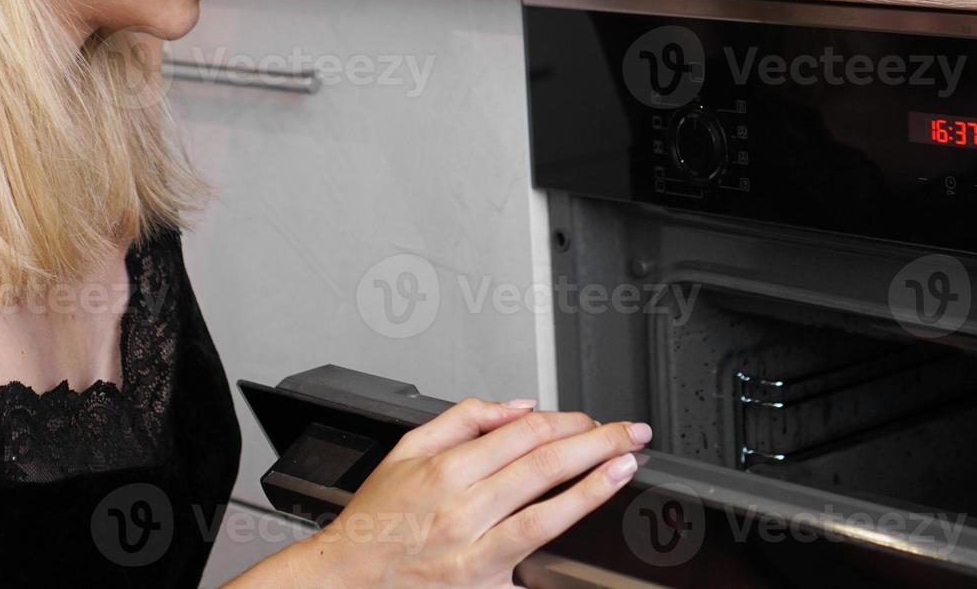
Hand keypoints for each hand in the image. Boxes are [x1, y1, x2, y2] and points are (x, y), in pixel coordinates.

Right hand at [294, 399, 650, 586]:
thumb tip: (516, 405)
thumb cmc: (376, 521)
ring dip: (592, 487)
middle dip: (596, 442)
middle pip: (543, 464)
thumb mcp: (405, 451)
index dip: (568, 420)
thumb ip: (462, 419)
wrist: (345, 580)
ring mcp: (472, 553)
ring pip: (544, 514)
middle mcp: (461, 509)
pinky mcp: (480, 587)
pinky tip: (590, 523)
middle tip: (631, 432)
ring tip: (625, 466)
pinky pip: (528, 564)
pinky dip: (560, 547)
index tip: (593, 419)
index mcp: (445, 469)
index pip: (523, 432)